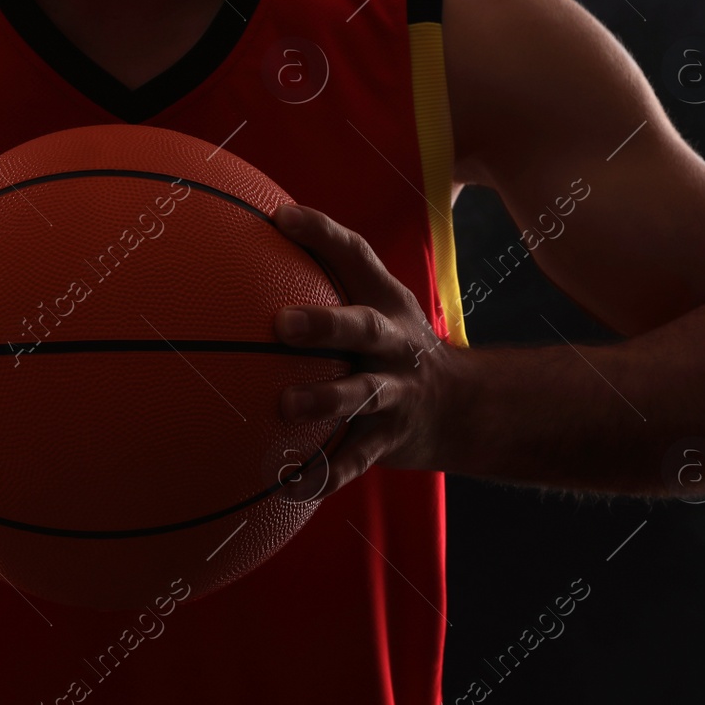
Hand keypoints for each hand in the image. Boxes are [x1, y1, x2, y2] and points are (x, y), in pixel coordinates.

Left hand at [271, 203, 456, 499]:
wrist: (465, 406)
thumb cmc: (390, 346)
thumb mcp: (373, 305)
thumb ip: (322, 280)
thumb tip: (239, 251)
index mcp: (384, 302)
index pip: (356, 256)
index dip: (322, 234)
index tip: (280, 218)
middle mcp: (394, 343)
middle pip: (364, 327)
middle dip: (325, 323)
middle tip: (280, 323)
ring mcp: (395, 391)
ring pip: (363, 394)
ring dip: (326, 399)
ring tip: (285, 405)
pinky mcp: (391, 437)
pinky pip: (356, 458)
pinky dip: (326, 474)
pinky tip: (291, 485)